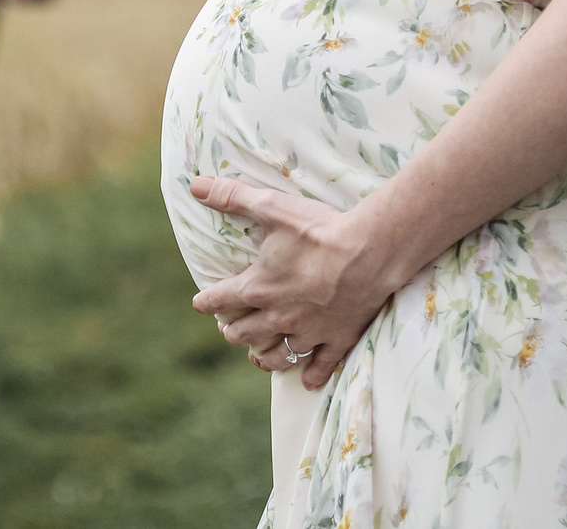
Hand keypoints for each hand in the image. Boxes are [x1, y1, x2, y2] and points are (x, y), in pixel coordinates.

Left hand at [188, 176, 400, 389]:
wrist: (369, 252)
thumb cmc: (319, 230)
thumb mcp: (272, 207)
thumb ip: (232, 197)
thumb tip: (196, 186)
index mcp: (257, 288)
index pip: (220, 299)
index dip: (206, 301)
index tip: (199, 302)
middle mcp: (277, 316)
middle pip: (244, 333)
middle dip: (232, 331)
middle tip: (228, 328)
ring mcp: (308, 332)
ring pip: (276, 356)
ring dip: (262, 357)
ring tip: (255, 356)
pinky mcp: (336, 339)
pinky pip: (320, 366)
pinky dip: (311, 375)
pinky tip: (307, 380)